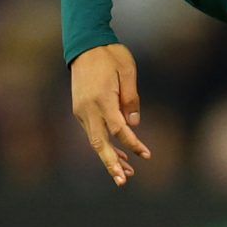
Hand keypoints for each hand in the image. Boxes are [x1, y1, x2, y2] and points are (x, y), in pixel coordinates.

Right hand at [69, 43, 150, 185]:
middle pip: (100, 144)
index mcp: (102, 99)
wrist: (84, 44)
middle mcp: (89, 109)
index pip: (119, 130)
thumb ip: (131, 99)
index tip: (146, 155)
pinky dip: (104, 144)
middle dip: (111, 165)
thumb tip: (134, 125)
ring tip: (125, 174)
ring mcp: (81, 110)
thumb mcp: (128, 71)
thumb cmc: (110, 55)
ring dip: (109, 158)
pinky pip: (92, 132)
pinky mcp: (80, 110)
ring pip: (95, 141)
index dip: (133, 144)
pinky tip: (116, 154)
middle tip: (123, 182)